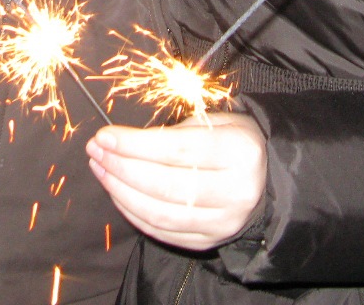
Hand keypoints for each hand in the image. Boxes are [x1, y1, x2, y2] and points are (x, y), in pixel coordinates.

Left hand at [86, 111, 265, 250]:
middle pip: (164, 184)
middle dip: (121, 166)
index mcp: (240, 152)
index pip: (177, 150)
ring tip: (101, 168)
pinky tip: (118, 191)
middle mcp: (236, 191)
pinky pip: (162, 232)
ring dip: (121, 191)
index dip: (135, 144)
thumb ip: (175, 131)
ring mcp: (223, 222)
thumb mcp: (216, 121)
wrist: (267, 180)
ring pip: (159, 213)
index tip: (105, 135)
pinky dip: (133, 212)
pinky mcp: (210, 242)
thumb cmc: (234, 141)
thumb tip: (123, 143)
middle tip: (96, 150)